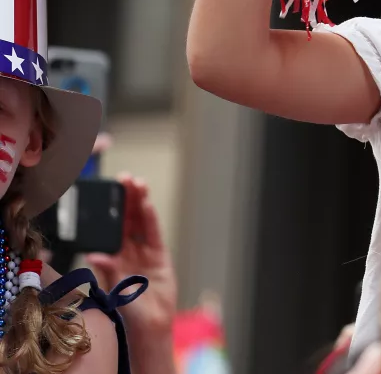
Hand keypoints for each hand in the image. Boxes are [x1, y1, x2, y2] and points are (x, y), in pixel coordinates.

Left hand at [86, 174, 176, 334]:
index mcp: (113, 257)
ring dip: (139, 203)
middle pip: (127, 219)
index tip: (107, 192)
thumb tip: (96, 255)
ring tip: (138, 185)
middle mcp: (128, 251)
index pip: (111, 228)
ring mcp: (144, 252)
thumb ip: (108, 271)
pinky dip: (150, 220)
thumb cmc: (127, 311)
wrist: (150, 325)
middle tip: (124, 179)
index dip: (110, 210)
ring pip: (141, 222)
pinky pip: (153, 234)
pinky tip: (147, 205)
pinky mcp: (160, 256)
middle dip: (126, 199)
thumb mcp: (113, 290)